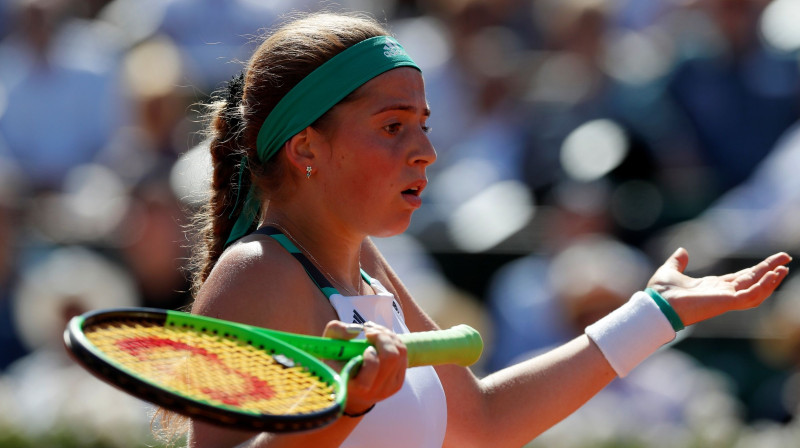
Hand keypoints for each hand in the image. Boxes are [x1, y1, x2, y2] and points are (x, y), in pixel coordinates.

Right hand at [322, 320, 406, 415]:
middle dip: (382, 337)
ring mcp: (388, 388)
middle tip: (370, 331)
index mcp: (352, 386)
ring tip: (375, 332)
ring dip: (388, 336)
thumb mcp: (329, 345)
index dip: (371, 356)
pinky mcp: (398, 383)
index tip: (364, 345)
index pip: (369, 373)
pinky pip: (404, 356)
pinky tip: (382, 340)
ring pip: (400, 354)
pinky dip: (395, 342)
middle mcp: (373, 391)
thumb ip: (336, 331)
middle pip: (390, 358)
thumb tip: (357, 329)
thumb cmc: (337, 362)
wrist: (350, 387)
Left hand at [647, 248, 790, 326]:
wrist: (655, 305)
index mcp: (713, 286)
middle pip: (753, 281)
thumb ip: (678, 262)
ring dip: (770, 280)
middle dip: (770, 270)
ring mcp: (726, 299)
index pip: (742, 277)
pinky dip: (763, 286)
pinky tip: (773, 276)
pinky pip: (750, 295)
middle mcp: (722, 293)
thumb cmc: (660, 292)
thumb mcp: (671, 270)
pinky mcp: (726, 302)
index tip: (772, 262)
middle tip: (786, 258)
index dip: (757, 270)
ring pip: (756, 290)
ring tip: (784, 269)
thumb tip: (682, 250)